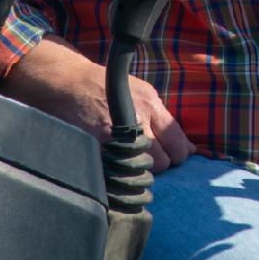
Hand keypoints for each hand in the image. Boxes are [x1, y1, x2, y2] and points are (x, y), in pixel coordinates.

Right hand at [0, 36, 195, 171]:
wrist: (69, 86)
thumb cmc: (107, 88)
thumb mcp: (142, 92)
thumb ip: (164, 119)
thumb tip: (188, 148)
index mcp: (150, 106)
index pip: (178, 144)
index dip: (178, 154)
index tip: (172, 155)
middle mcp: (137, 123)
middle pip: (164, 162)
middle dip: (161, 163)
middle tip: (149, 157)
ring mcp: (117, 139)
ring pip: (144, 171)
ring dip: (141, 169)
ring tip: (131, 159)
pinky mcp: (100, 150)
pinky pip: (121, 173)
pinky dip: (122, 173)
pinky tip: (118, 164)